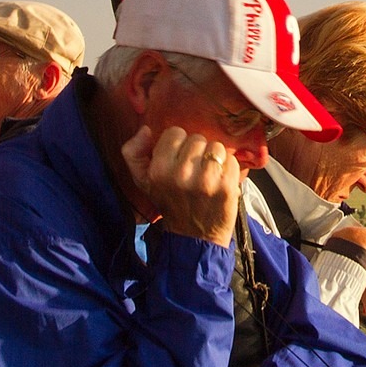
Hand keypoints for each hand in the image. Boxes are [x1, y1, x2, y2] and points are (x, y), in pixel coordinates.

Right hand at [119, 125, 241, 246]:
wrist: (194, 237)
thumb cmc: (170, 203)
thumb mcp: (143, 181)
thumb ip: (133, 153)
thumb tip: (146, 130)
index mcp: (159, 170)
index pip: (175, 133)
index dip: (178, 144)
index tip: (179, 159)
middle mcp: (181, 174)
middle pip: (197, 138)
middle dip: (197, 151)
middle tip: (194, 170)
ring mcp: (206, 181)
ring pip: (216, 146)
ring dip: (214, 158)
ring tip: (208, 175)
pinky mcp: (227, 187)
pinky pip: (231, 160)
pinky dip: (228, 168)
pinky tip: (220, 181)